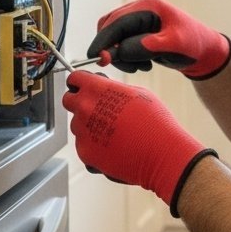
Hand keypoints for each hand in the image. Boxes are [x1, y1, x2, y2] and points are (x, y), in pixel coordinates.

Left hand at [62, 71, 215, 215]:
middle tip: (98, 110)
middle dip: (80, 103)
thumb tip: (102, 90)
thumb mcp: (137, 93)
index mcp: (96, 89)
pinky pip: (84, 145)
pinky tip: (114, 147)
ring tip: (115, 133)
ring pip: (77, 125)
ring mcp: (82, 132)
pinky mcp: (84, 152)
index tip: (85, 87)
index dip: (80, 82)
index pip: (74, 78)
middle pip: (69, 101)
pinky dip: (95, 147)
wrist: (161, 153)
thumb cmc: (154, 122)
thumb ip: (112, 89)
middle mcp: (85, 108)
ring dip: (89, 126)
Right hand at [86, 0, 230, 78]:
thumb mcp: (173, 45)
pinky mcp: (139, 33)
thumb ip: (147, 46)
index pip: (117, 21)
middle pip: (110, 27)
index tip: (96, 57)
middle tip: (126, 66)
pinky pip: (122, 44)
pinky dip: (127, 57)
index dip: (104, 39)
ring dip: (121, 55)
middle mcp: (141, 10)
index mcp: (148, 6)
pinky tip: (144, 65)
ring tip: (141, 67)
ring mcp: (139, 21)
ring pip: (114, 37)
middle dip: (112, 48)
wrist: (205, 51)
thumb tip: (121, 50)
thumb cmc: (194, 44)